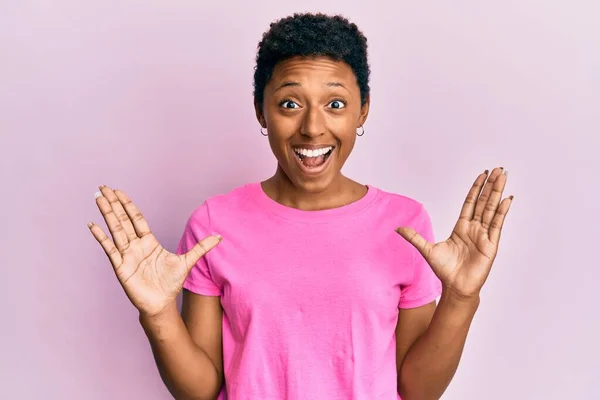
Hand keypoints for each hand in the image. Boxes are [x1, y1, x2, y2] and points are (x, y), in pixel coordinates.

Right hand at [88, 185, 221, 317]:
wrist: (161, 304)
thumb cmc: (171, 283)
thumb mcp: (188, 262)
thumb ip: (202, 248)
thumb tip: (219, 237)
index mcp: (149, 242)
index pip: (136, 219)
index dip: (128, 205)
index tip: (119, 192)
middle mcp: (135, 246)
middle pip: (123, 220)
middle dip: (114, 204)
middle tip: (104, 187)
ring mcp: (127, 255)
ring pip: (115, 230)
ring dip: (107, 214)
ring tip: (98, 198)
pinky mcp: (121, 267)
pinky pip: (110, 249)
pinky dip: (101, 237)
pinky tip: (93, 225)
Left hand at [396, 167, 512, 299]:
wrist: (455, 287)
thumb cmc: (444, 270)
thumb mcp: (427, 250)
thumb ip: (414, 237)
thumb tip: (398, 228)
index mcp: (461, 227)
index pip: (470, 203)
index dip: (476, 189)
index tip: (482, 175)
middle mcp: (474, 228)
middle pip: (483, 202)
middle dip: (490, 185)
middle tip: (497, 169)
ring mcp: (484, 235)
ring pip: (491, 209)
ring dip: (497, 192)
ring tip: (503, 176)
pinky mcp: (491, 244)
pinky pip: (497, 224)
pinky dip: (502, 211)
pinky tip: (507, 199)